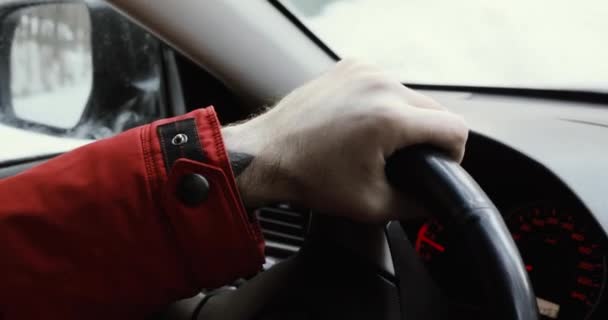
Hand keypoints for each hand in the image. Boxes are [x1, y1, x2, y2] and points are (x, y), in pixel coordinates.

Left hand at [221, 60, 467, 221]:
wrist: (266, 156)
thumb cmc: (309, 178)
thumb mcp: (371, 205)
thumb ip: (416, 204)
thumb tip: (436, 202)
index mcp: (390, 118)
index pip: (455, 128)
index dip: (454, 153)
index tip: (439, 165)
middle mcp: (380, 86)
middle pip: (434, 110)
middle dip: (428, 137)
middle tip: (404, 160)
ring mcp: (363, 71)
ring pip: (411, 96)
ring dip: (406, 118)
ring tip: (379, 142)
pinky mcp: (349, 67)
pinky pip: (385, 84)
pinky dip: (383, 103)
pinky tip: (364, 124)